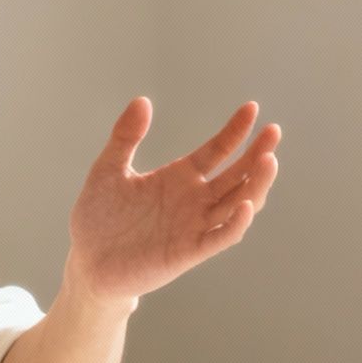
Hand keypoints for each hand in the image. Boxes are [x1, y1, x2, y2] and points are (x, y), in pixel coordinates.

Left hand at [63, 98, 280, 306]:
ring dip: (255, 184)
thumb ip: (125, 137)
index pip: (217, 151)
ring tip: (268, 160)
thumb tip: (142, 101)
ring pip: (238, 204)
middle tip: (273, 132)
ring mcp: (195, 226)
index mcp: (179, 177)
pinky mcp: (189, 252)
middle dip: (257, 154)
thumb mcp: (108, 170)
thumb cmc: (98, 217)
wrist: (87, 261)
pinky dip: (236, 223)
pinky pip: (220, 237)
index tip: (251, 108)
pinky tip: (245, 203)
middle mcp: (194, 200)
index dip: (235, 132)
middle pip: (237, 175)